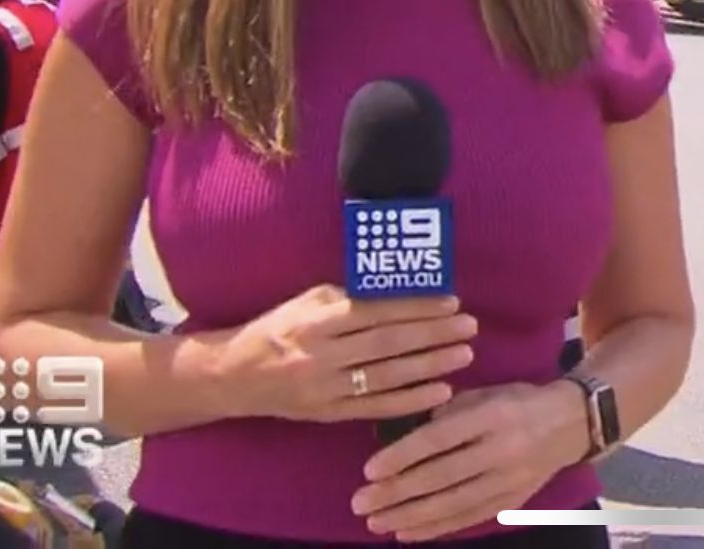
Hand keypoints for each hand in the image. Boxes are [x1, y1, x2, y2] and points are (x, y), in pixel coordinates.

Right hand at [211, 284, 477, 424]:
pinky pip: (374, 408)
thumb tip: (400, 290)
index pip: (375, 311)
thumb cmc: (277, 329)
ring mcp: (323, 388)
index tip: (451, 302)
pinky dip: (410, 402)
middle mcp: (320, 354)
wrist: (234, 375)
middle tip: (469, 326)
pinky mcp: (326, 414)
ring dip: (429, 366)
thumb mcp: (307, 302)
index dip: (415, 307)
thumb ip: (350, 298)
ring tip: (464, 355)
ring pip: (385, 377)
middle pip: (387, 343)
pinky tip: (440, 392)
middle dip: (433, 334)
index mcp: (316, 320)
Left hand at [353, 383, 589, 541]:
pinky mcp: (512, 500)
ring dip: (409, 516)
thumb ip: (445, 412)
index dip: (402, 456)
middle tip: (360, 502)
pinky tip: (407, 533)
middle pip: (440, 476)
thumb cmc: (517, 402)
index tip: (369, 470)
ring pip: (452, 503)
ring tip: (376, 522)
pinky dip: (435, 528)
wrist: (571, 423)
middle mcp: (501, 450)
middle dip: (396, 492)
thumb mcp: (484, 393)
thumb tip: (403, 436)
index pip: (439, 439)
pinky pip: (468, 519)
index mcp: (491, 415)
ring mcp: (508, 480)